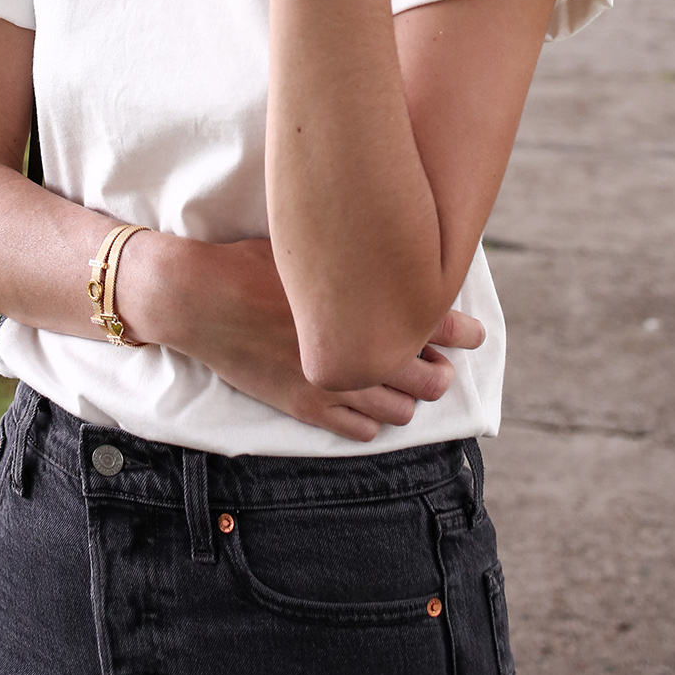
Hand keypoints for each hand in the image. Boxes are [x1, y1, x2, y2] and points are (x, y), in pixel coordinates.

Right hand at [125, 234, 483, 442]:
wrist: (200, 296)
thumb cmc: (253, 261)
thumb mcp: (309, 245)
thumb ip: (355, 256)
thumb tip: (389, 248)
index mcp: (359, 306)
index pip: (432, 323)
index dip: (460, 331)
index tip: (473, 333)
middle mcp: (351, 350)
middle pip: (425, 378)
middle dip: (439, 371)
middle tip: (441, 362)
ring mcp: (329, 382)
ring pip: (396, 409)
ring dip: (409, 399)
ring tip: (408, 385)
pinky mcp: (303, 404)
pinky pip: (355, 429)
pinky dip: (372, 422)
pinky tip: (371, 408)